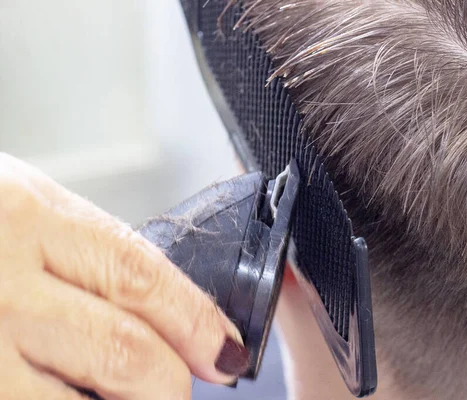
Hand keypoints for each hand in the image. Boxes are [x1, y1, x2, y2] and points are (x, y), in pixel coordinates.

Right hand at [0, 153, 248, 398]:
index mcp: (26, 215)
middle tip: (176, 389)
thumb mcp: (21, 209)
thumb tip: (169, 313)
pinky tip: (65, 395)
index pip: (141, 275)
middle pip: (123, 353)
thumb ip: (90, 256)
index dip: (197, 320)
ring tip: (129, 396)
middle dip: (169, 386)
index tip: (227, 351)